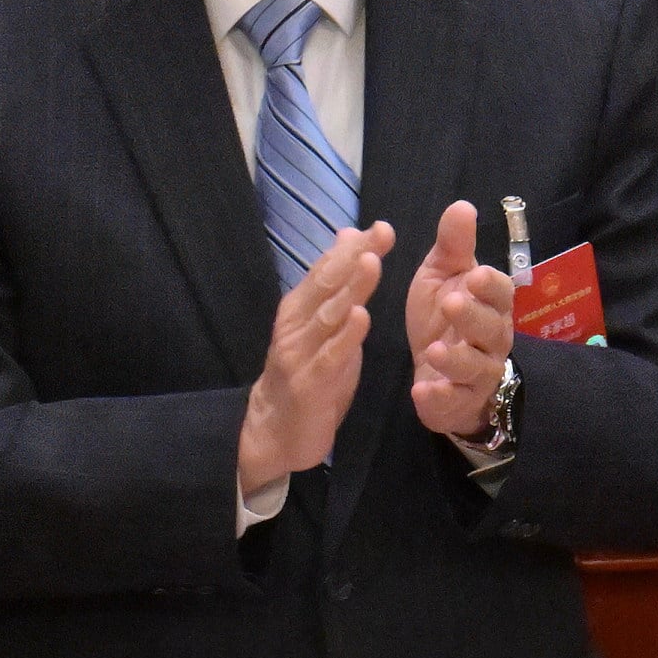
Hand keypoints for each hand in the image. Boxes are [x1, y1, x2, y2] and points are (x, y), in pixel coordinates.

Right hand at [237, 222, 392, 493]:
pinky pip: (329, 356)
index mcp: (300, 307)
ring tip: (371, 263)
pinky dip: (345, 336)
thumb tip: (350, 239)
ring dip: (350, 288)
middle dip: (354, 257)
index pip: (327, 269)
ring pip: (328, 315)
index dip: (352, 247)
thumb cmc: (307, 373)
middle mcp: (295, 323)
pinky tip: (361, 317)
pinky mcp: (308, 383)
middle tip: (381, 234)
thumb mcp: (322, 327)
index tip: (381, 227)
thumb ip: (336, 287)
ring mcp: (298, 352)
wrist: (276, 430)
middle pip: (326, 284)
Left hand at [404, 201, 515, 437]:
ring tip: (433, 349)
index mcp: (489, 304)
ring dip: (456, 359)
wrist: (435, 370)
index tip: (475, 274)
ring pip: (475, 368)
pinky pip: (454, 401)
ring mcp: (478, 373)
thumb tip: (462, 204)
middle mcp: (491, 339)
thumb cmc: (442, 316)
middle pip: (491, 329)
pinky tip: (422, 390)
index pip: (500, 292)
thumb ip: (452, 246)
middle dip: (473, 317)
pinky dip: (439, 397)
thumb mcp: (441, 276)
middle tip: (451, 303)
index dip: (490, 285)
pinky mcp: (458, 401)